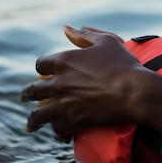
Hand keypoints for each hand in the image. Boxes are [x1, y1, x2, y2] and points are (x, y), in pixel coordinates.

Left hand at [21, 25, 145, 141]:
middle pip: (33, 90)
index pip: (40, 64)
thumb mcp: (105, 41)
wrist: (134, 91)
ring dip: (33, 120)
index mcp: (63, 60)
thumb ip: (83, 35)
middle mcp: (58, 82)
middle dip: (28, 95)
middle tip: (26, 97)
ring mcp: (63, 103)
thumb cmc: (123, 63)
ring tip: (31, 125)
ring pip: (38, 115)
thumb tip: (66, 28)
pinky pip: (57, 128)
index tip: (43, 73)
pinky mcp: (73, 120)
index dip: (42, 69)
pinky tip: (59, 133)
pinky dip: (57, 131)